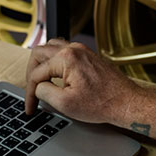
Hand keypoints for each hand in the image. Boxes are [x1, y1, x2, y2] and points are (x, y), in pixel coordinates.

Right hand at [25, 39, 142, 123]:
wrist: (126, 103)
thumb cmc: (102, 104)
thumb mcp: (65, 104)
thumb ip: (44, 92)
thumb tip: (38, 87)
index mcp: (66, 58)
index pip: (37, 73)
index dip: (29, 92)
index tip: (31, 107)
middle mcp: (74, 49)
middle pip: (39, 54)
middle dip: (32, 74)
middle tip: (32, 91)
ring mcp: (82, 50)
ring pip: (51, 48)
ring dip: (42, 64)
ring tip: (40, 81)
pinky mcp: (88, 55)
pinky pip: (64, 51)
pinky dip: (54, 61)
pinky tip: (55, 75)